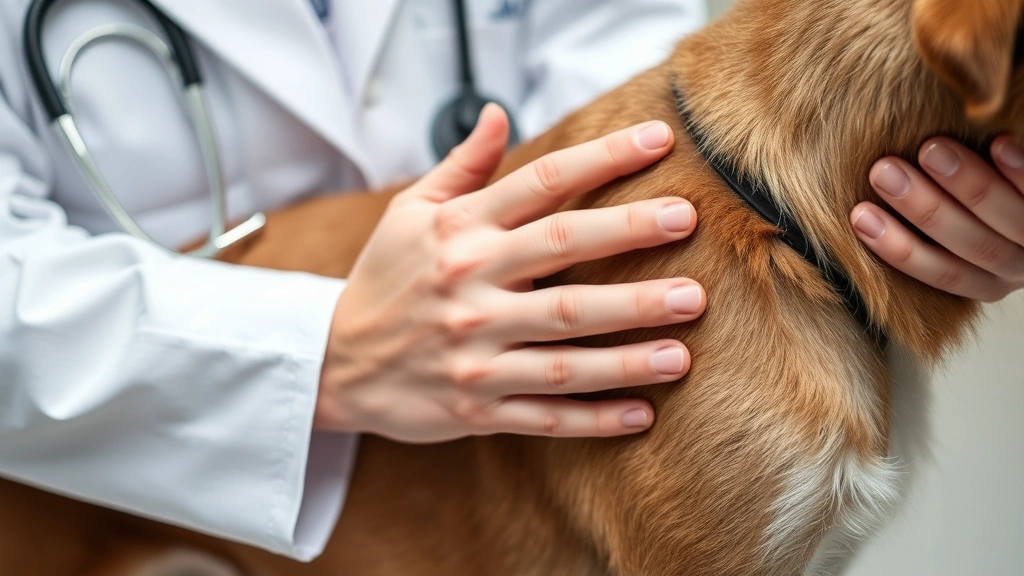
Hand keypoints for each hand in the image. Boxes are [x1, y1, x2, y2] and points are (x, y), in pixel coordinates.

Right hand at [315, 104, 704, 442]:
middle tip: (689, 222)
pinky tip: (643, 411)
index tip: (659, 141)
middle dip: (629, 236)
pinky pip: (545, 415)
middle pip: (562, 256)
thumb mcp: (408, 213)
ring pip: (565, 348)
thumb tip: (497, 112)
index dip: (603, 158)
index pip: (541, 183)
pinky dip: (594, 417)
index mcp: (459, 233)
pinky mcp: (475, 407)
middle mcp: (469, 288)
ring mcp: (474, 353)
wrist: (331, 361)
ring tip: (684, 341)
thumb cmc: (383, 280)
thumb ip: (460, 166)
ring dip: (629, 346)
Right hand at [852, 136, 1023, 301]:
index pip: (941, 272)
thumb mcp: (966, 233)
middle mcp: (1016, 266)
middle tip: (884, 172)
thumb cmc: (991, 216)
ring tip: (930, 149)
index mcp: (986, 279)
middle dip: (923, 208)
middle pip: (969, 244)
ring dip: (965, 184)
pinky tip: (998, 144)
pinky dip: (1019, 170)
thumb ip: (933, 222)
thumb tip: (867, 198)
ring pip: (1005, 219)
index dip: (898, 248)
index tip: (859, 215)